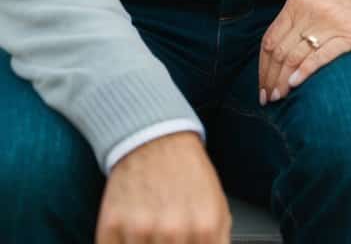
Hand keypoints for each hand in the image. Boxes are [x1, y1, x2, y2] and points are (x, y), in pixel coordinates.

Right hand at [96, 132, 231, 243]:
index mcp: (205, 227)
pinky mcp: (112, 225)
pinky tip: (130, 237)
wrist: (155, 137)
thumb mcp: (217, 205)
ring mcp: (140, 229)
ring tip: (150, 236)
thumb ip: (218, 241)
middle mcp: (174, 231)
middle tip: (165, 239)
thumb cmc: (187, 174)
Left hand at [259, 0, 350, 100]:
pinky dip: (303, 73)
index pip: (270, 38)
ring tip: (278, 98)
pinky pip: (318, 56)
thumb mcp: (323, 1)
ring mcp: (328, 21)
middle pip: (279, 51)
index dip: (262, 65)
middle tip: (267, 99)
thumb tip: (283, 54)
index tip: (262, 85)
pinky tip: (295, 86)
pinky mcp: (348, 34)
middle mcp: (309, 8)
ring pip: (294, 57)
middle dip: (269, 78)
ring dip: (282, 81)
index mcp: (299, 0)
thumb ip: (302, 19)